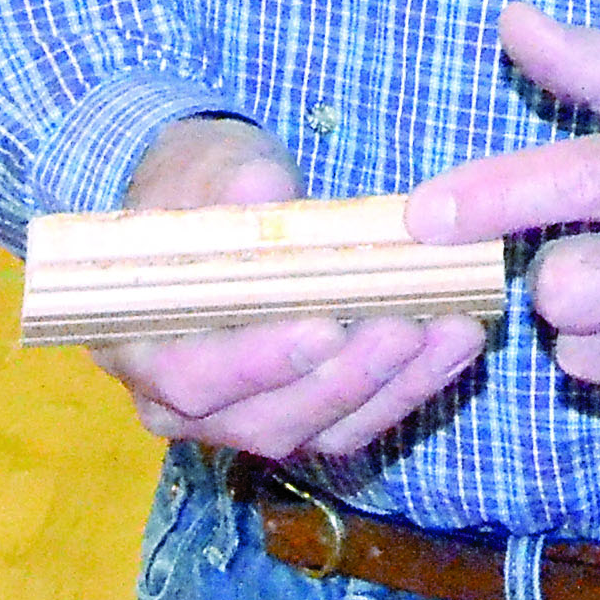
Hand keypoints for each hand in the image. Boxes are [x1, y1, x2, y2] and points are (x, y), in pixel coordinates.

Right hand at [89, 116, 487, 463]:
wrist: (211, 206)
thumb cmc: (196, 188)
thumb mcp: (205, 169)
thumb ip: (228, 187)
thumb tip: (262, 194)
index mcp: (141, 347)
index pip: (193, 379)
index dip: (257, 362)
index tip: (323, 328)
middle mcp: (185, 406)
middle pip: (267, 421)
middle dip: (344, 380)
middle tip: (405, 328)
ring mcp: (247, 418)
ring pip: (323, 430)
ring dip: (394, 386)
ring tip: (451, 330)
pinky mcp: (302, 417)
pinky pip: (359, 420)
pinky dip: (412, 385)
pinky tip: (457, 341)